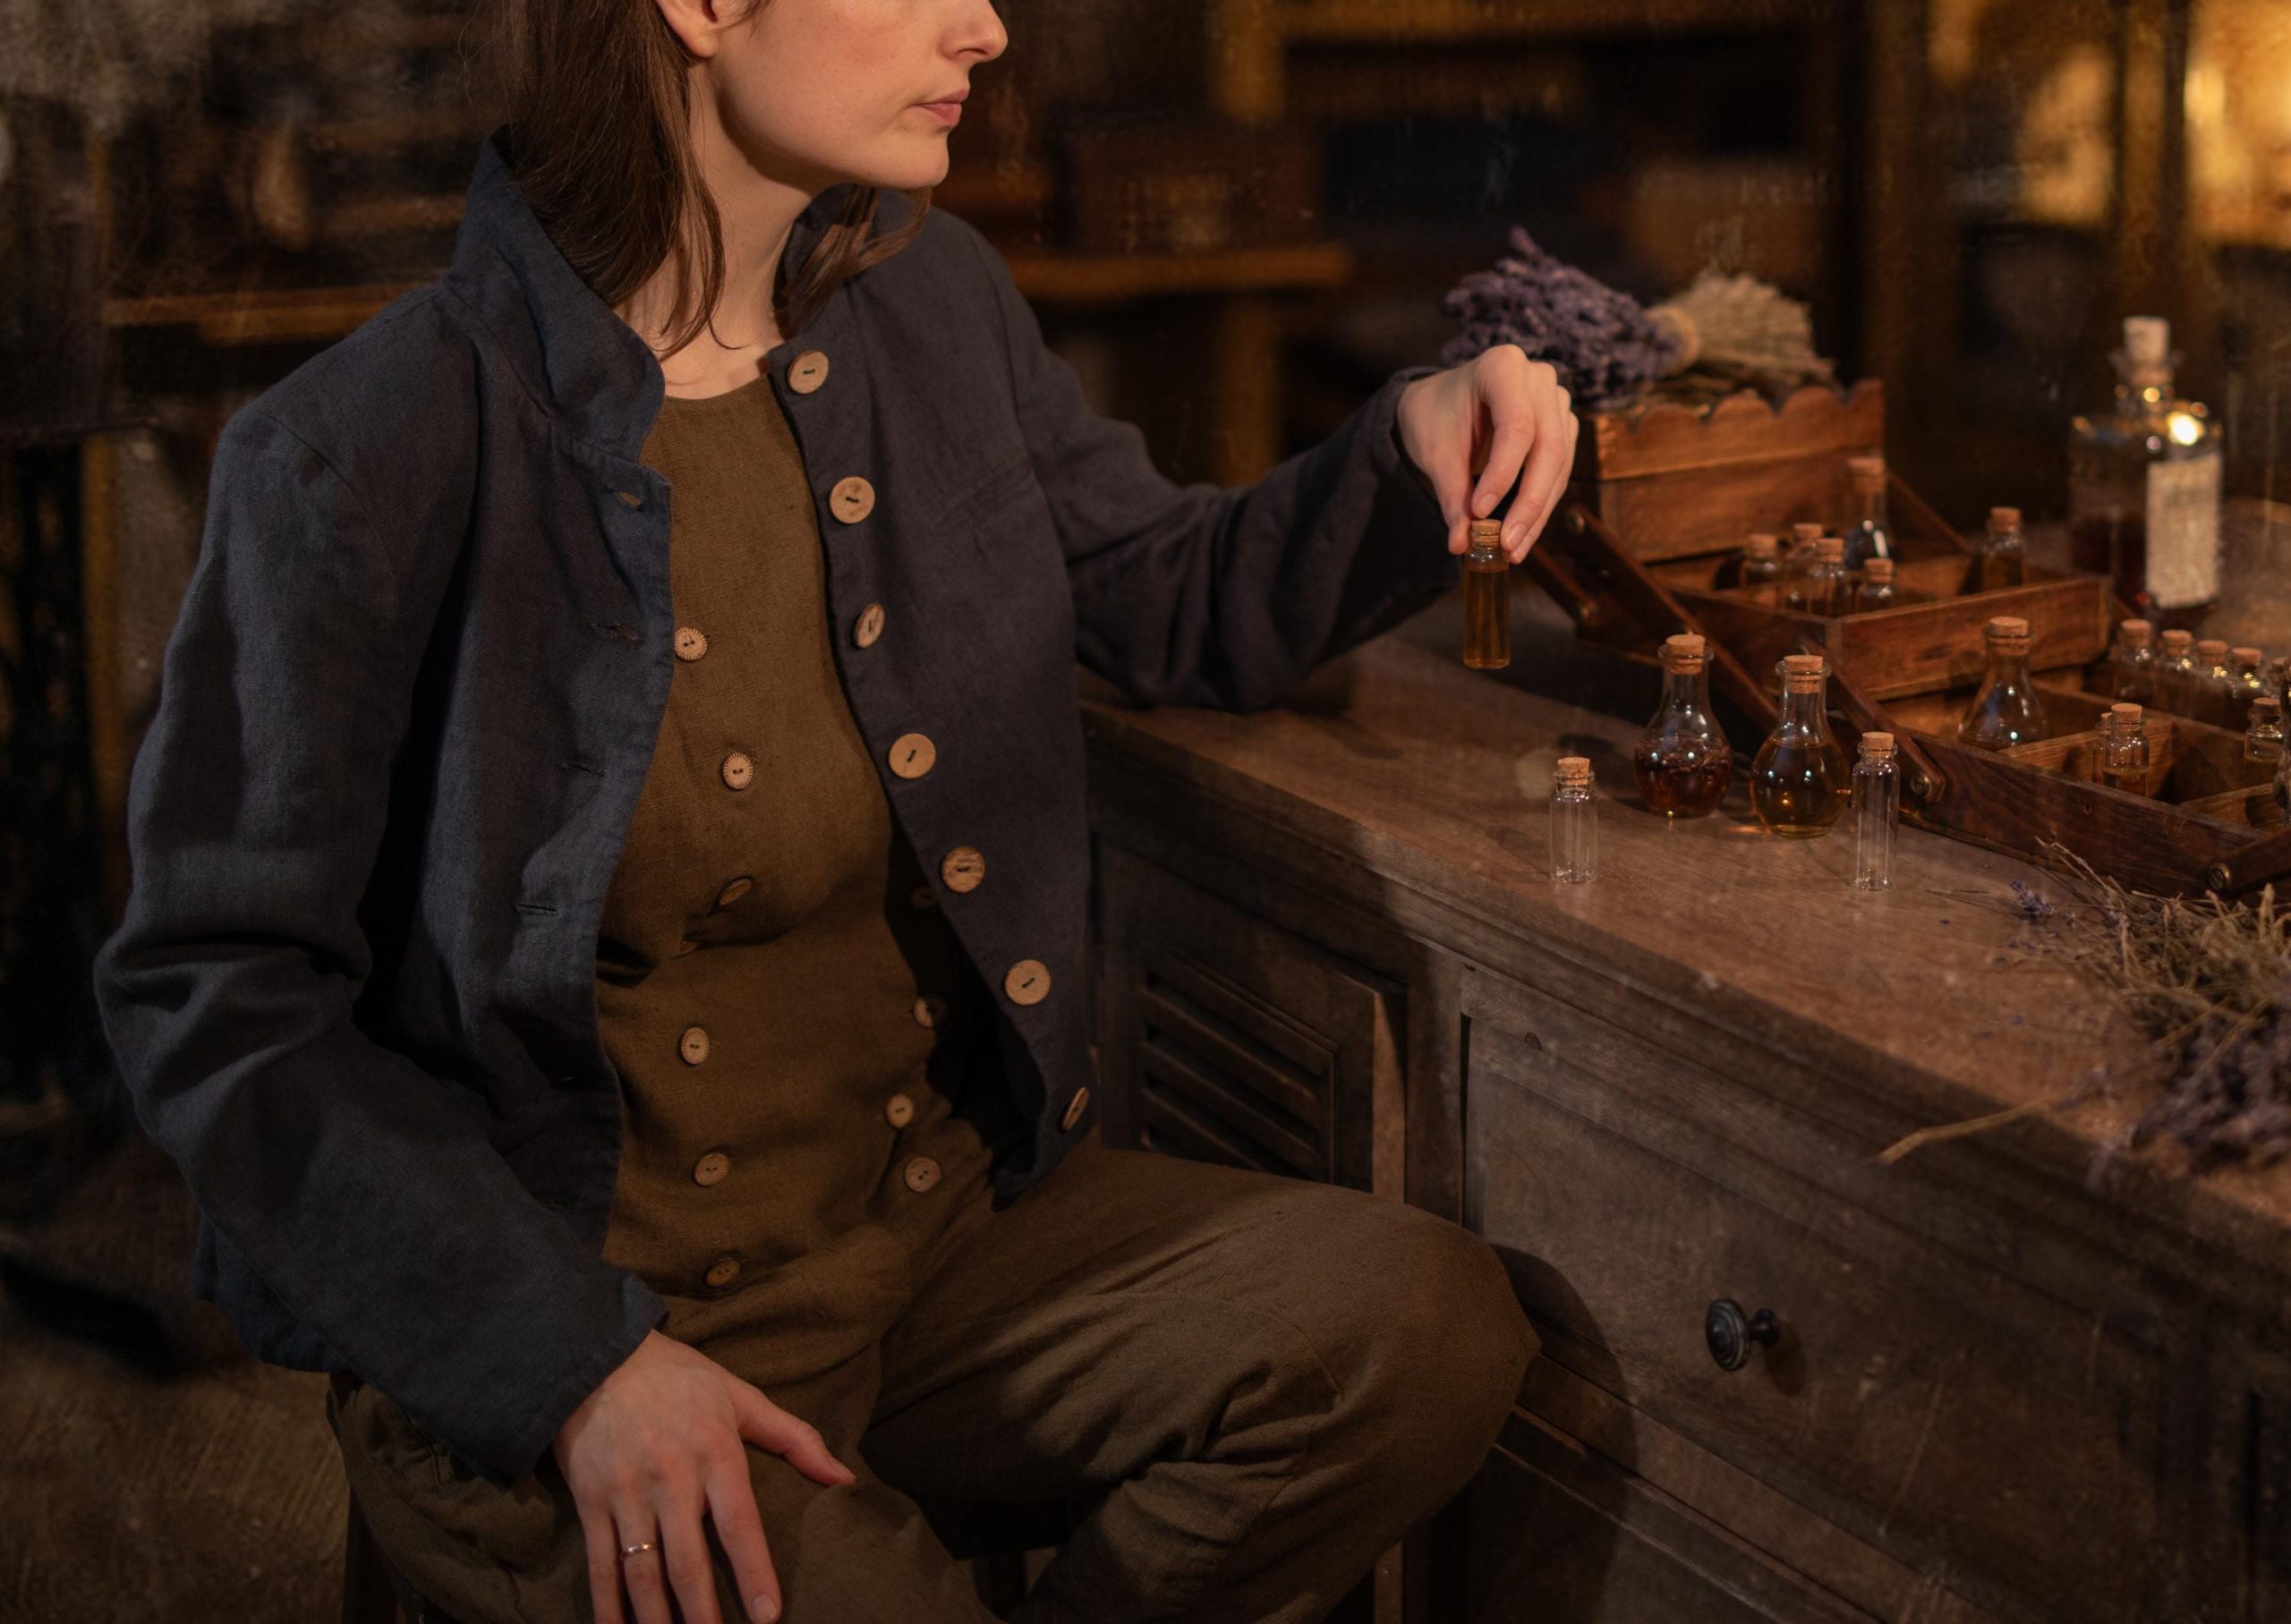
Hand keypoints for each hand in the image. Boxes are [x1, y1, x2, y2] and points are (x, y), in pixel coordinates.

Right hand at [553, 1330, 856, 1623]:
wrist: (598, 1356)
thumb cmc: (679, 1378)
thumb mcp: (740, 1396)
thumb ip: (795, 1438)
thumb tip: (844, 1478)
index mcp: (715, 1451)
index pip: (740, 1523)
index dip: (755, 1572)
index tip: (769, 1616)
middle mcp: (670, 1476)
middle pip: (687, 1560)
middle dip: (702, 1613)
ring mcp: (627, 1492)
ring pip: (642, 1570)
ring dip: (656, 1617)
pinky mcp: (591, 1500)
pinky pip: (599, 1563)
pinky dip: (606, 1604)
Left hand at [1395, 344, 1577, 564]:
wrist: (1440, 404)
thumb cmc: (1435, 418)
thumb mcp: (1435, 453)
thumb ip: (1451, 496)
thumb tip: (1461, 545)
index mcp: (1503, 366)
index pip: (1517, 426)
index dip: (1502, 473)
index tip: (1479, 512)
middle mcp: (1539, 378)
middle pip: (1549, 447)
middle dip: (1529, 502)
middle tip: (1506, 544)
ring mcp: (1556, 401)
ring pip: (1560, 464)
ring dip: (1538, 512)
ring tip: (1512, 550)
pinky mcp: (1562, 427)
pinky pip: (1560, 471)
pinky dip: (1541, 506)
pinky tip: (1522, 536)